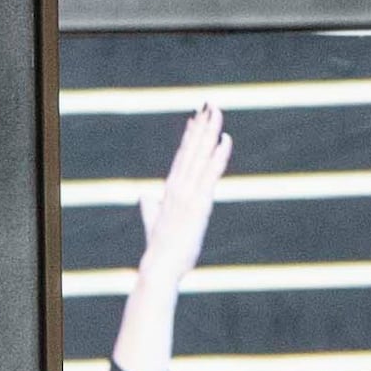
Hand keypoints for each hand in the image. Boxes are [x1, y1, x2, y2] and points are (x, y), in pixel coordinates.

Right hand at [135, 101, 233, 301]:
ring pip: (201, 155)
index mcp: (170, 190)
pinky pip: (211, 173)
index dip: (190, 136)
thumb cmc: (160, 250)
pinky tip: (225, 139)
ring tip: (217, 110)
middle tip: (210, 103)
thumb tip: (145, 196)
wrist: (159, 267)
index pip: (182, 157)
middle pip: (191, 149)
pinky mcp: (199, 203)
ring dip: (210, 131)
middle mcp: (178, 187)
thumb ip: (150, 208)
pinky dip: (219, 155)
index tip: (196, 117)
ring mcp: (188, 193)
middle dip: (201, 125)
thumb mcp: (154, 223)